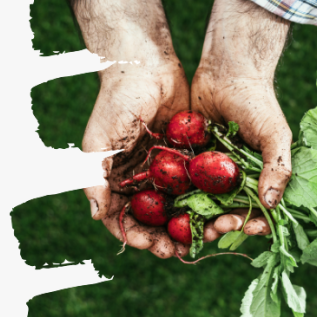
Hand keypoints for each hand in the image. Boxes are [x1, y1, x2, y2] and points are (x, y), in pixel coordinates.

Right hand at [74, 0, 191, 257]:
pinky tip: (221, 210)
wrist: (146, 65)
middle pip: (154, 218)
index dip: (137, 236)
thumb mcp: (101, 140)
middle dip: (166, 237)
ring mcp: (165, 167)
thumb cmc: (117, 101)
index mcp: (116, 179)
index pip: (124, 219)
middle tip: (182, 250)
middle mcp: (141, 178)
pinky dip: (206, 198)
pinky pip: (197, 183)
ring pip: (178, 205)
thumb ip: (96, 177)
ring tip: (204, 236)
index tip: (154, 247)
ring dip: (189, 223)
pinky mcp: (188, 155)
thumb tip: (97, 215)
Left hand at [191, 0, 291, 238]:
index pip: (260, 211)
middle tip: (211, 230)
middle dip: (220, 226)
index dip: (253, 224)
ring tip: (188, 228)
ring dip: (196, 220)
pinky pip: (181, 186)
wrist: (226, 71)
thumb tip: (272, 204)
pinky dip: (175, 199)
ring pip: (202, 205)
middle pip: (228, 213)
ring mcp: (211, 173)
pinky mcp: (188, 162)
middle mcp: (236, 180)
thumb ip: (278, 167)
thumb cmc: (258, 102)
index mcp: (260, 177)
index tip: (244, 227)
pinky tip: (168, 210)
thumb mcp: (275, 134)